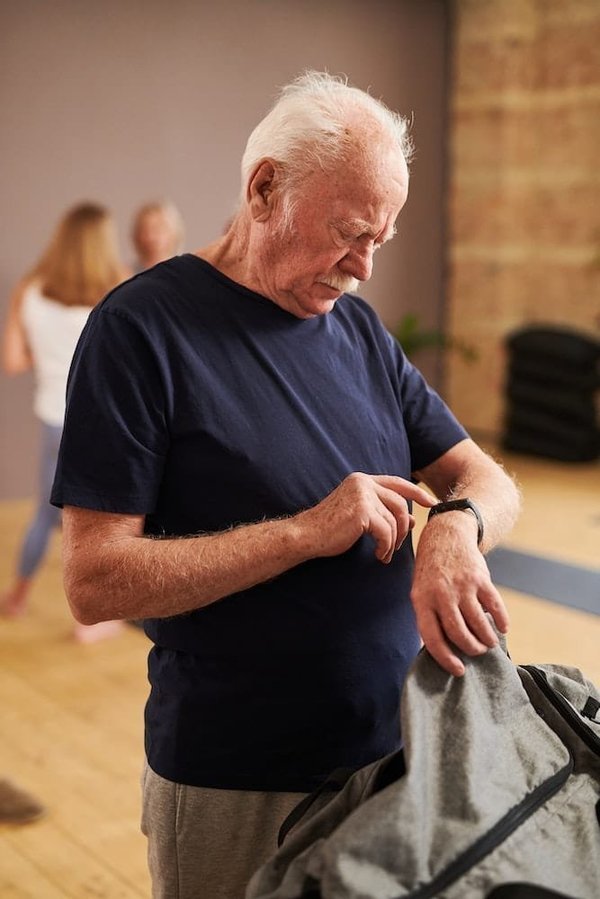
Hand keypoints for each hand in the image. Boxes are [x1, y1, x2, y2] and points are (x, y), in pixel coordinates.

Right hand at [297, 472, 435, 563]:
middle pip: (400, 503)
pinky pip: (386, 532)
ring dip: (393, 541)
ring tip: (384, 553)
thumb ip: (383, 512)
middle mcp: (362, 483)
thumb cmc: (330, 529)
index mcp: (361, 480)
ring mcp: (362, 495)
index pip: (397, 482)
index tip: (431, 502)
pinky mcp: (362, 512)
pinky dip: (385, 547)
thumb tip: (411, 519)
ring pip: (394, 520)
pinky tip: (378, 554)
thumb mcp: (361, 517)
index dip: (416, 492)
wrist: (306, 535)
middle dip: (403, 527)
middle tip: (397, 546)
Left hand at [411, 521, 509, 676]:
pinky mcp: (480, 578)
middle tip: (477, 652)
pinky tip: (502, 628)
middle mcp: (441, 594)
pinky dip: (501, 621)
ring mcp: (462, 585)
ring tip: (489, 643)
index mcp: (421, 600)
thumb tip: (442, 651)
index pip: (432, 637)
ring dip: (487, 639)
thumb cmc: (432, 571)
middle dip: (471, 649)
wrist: (446, 535)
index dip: (445, 658)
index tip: (458, 670)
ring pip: (478, 623)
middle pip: (458, 633)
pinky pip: (495, 606)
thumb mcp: (421, 591)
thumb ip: (429, 616)